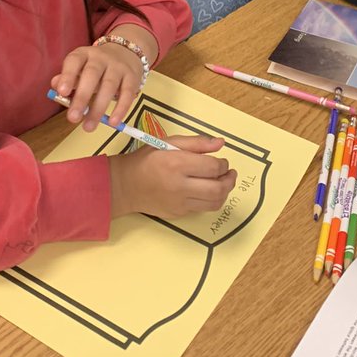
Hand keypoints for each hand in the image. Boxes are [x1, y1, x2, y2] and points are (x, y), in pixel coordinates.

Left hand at [52, 40, 143, 131]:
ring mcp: (118, 66)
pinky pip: (127, 93)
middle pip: (92, 75)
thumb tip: (55, 85)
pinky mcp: (132, 77)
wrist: (127, 51)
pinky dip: (121, 109)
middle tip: (73, 118)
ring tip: (88, 127)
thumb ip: (69, 78)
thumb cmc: (97, 67)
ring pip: (109, 86)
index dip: (68, 75)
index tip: (61, 92)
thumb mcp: (81, 68)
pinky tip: (113, 123)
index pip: (74, 61)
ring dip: (99, 108)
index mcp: (84, 54)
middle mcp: (101, 58)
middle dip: (82, 97)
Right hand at [109, 135, 237, 219]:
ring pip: (214, 203)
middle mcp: (180, 186)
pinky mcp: (179, 214)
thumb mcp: (168, 142)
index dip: (223, 164)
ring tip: (223, 183)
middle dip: (230, 180)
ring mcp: (180, 203)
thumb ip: (196, 142)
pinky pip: (202, 208)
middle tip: (230, 174)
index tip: (222, 161)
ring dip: (224, 192)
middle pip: (218, 189)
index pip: (213, 167)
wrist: (126, 185)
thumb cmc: (147, 159)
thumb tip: (221, 143)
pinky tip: (207, 190)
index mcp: (177, 164)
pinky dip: (210, 200)